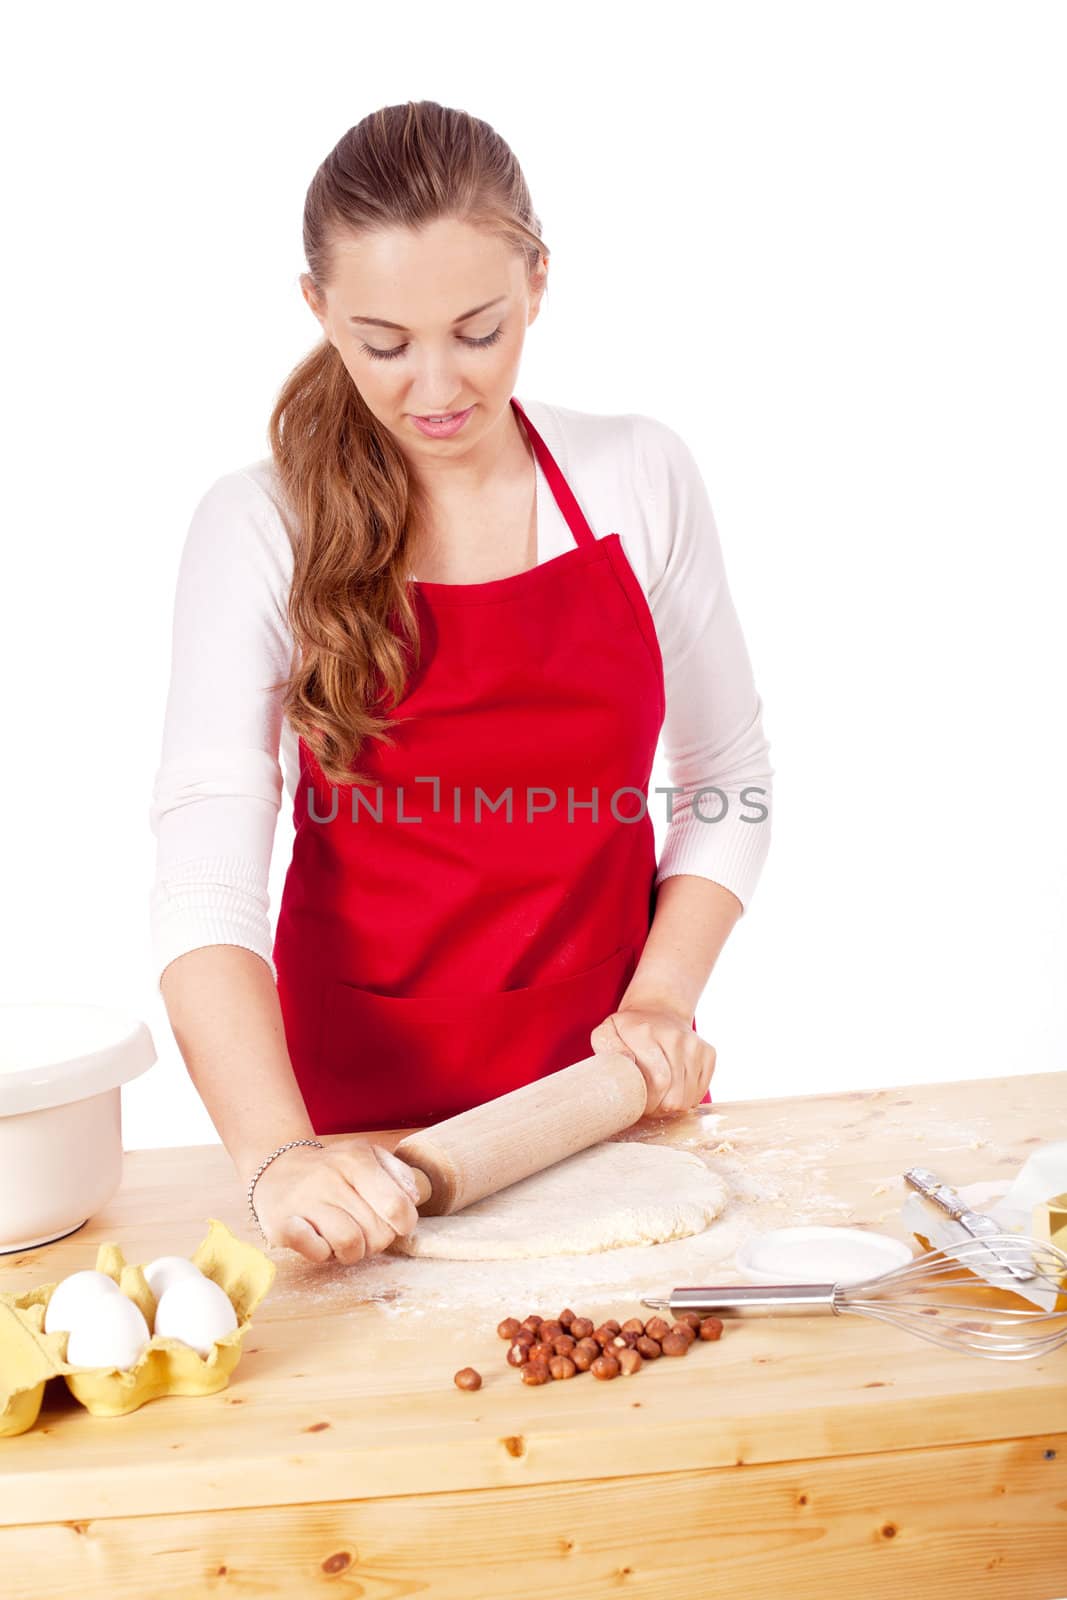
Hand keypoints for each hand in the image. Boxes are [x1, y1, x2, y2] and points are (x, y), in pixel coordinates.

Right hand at [247, 1138, 421, 1263]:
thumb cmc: (331, 1170)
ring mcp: (304, 1201)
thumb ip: (397, 1173)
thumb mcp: (367, 1157)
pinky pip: (317, 1252)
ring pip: (351, 1245)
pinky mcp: (281, 1225)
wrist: (275, 1170)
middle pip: (378, 1232)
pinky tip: (319, 1240)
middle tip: (365, 1231)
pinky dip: (324, 1253)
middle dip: (378, 1240)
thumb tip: (413, 1198)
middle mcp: (330, 1177)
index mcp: (356, 1159)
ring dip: (353, 1253)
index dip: (403, 1224)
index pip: (397, 1206)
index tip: (395, 1224)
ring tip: (344, 1240)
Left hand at [590, 1003, 715, 1116]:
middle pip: (674, 1094)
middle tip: (647, 1105)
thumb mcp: (606, 1033)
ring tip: (659, 1096)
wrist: (658, 1011)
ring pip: (688, 1096)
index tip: (637, 1103)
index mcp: (646, 1032)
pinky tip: (673, 1088)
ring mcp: (695, 1044)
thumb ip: (607, 1048)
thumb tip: (628, 1062)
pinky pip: (700, 1092)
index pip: (658, 1080)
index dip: (648, 1102)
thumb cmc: (628, 1030)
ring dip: (672, 1105)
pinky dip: (686, 1098)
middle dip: (659, 1108)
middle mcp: (675, 1036)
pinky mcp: (708, 1053)